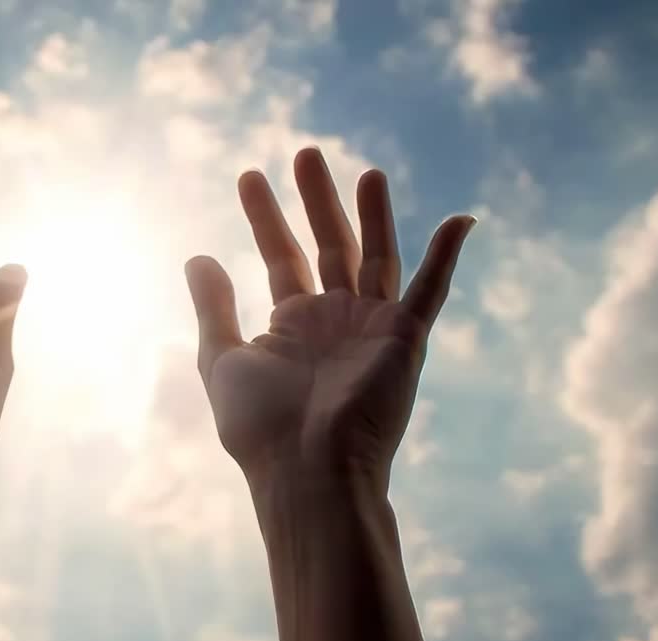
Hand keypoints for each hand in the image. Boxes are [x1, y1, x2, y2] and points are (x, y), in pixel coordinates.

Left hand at [185, 147, 473, 509]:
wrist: (307, 469)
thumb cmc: (259, 427)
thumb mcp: (221, 360)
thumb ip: (212, 308)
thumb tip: (197, 255)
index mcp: (292, 326)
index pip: (280, 257)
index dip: (264, 217)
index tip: (248, 176)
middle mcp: (334, 321)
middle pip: (328, 245)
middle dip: (315, 200)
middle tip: (304, 153)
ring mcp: (371, 328)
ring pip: (375, 255)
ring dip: (372, 212)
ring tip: (364, 170)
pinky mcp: (405, 340)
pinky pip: (430, 290)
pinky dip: (446, 255)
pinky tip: (461, 220)